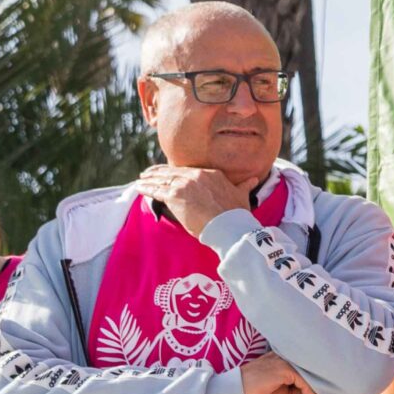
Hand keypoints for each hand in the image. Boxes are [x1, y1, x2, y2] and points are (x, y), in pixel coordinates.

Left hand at [136, 164, 251, 238]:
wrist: (228, 224)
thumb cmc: (236, 212)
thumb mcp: (241, 195)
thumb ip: (244, 185)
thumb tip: (254, 179)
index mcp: (211, 173)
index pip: (187, 170)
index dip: (174, 170)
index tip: (167, 171)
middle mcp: (196, 176)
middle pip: (171, 172)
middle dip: (158, 172)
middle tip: (148, 173)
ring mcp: (184, 185)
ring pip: (161, 179)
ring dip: (149, 179)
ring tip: (141, 179)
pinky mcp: (174, 197)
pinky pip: (156, 190)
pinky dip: (146, 188)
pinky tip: (139, 187)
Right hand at [237, 353, 320, 393]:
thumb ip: (298, 393)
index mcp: (284, 361)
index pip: (306, 369)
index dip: (316, 383)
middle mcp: (286, 358)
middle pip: (311, 371)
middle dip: (320, 388)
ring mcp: (284, 362)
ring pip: (310, 376)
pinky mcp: (283, 369)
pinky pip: (304, 381)